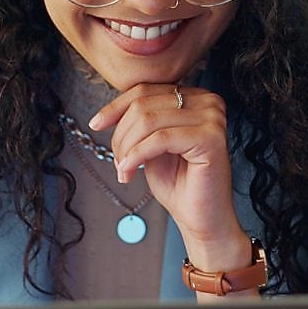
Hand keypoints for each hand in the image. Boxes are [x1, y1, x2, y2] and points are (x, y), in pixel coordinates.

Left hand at [89, 83, 251, 274]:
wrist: (201, 218)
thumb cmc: (179, 183)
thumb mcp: (151, 144)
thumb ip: (140, 121)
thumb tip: (109, 111)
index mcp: (195, 97)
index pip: (145, 90)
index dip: (115, 107)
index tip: (95, 124)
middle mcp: (208, 101)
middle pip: (144, 104)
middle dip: (121, 134)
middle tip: (118, 162)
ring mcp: (212, 117)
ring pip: (148, 120)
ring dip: (126, 148)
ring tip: (123, 169)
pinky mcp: (211, 137)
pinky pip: (159, 139)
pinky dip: (137, 155)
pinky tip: (128, 171)